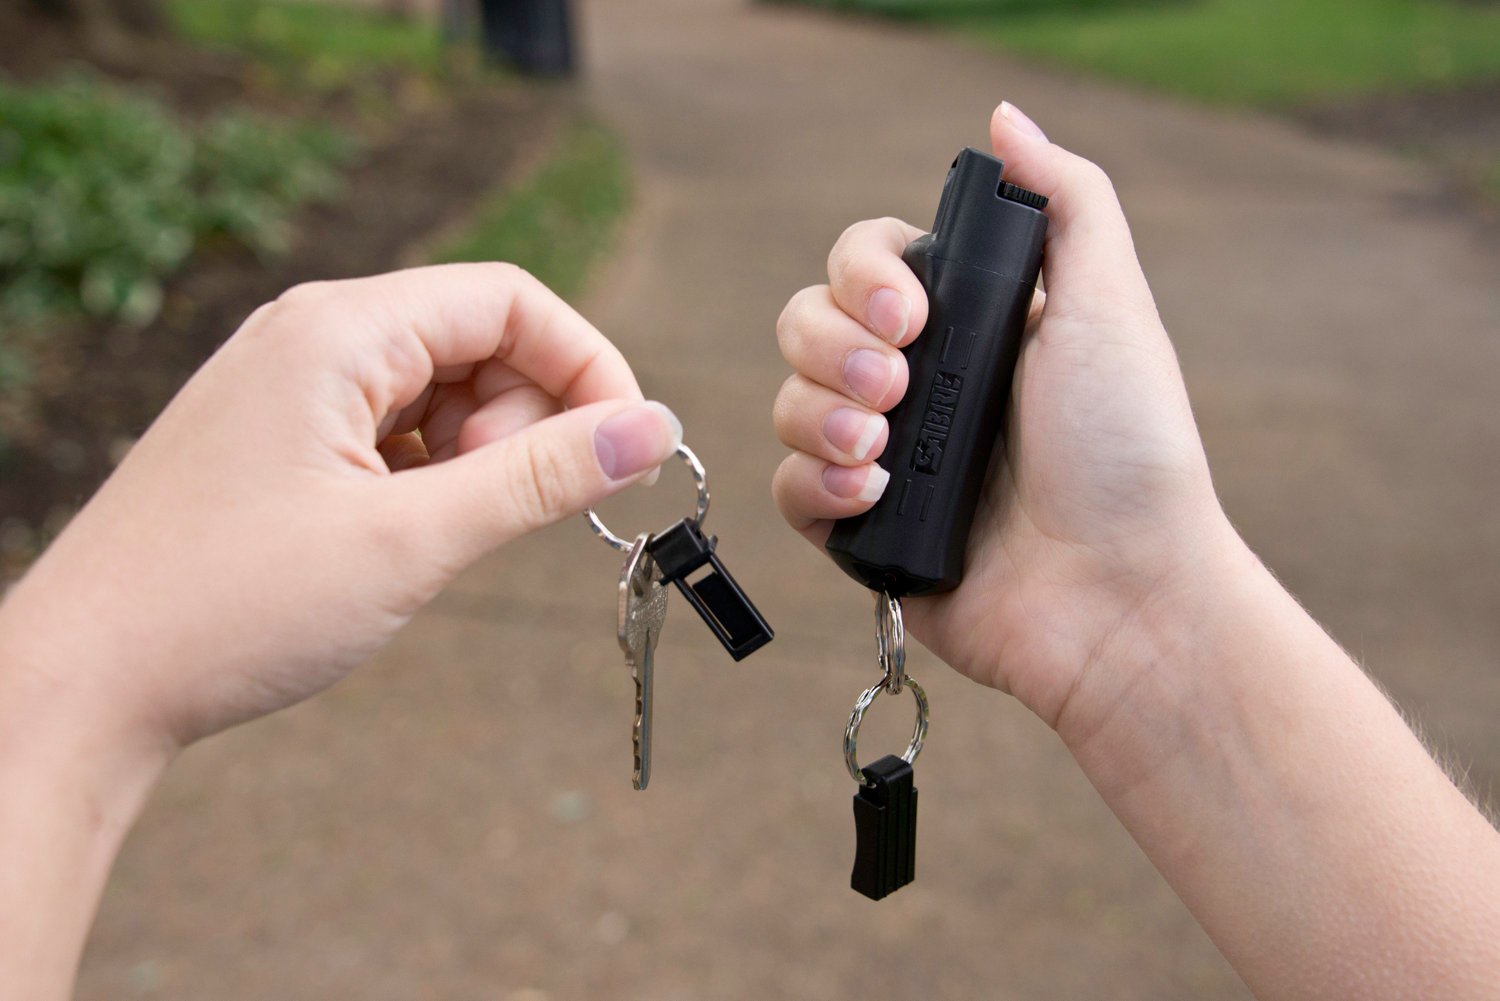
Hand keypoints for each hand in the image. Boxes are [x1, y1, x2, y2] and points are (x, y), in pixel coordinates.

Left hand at [0, 263, 681, 748]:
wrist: (84, 685)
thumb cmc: (232, 607)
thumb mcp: (413, 541)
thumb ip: (543, 476)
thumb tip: (654, 428)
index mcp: (338, 330)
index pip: (510, 301)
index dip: (588, 366)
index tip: (625, 451)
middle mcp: (309, 337)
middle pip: (476, 339)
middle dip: (525, 418)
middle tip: (508, 512)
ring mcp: (287, 387)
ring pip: (436, 391)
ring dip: (476, 454)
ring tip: (437, 536)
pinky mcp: (277, 439)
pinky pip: (389, 430)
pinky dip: (427, 475)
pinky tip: (400, 538)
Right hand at [772, 103, 1232, 736]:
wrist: (1122, 592)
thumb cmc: (1128, 450)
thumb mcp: (1110, 305)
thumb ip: (1064, 201)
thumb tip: (1004, 121)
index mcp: (968, 324)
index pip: (865, 263)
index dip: (865, 277)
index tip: (913, 315)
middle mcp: (918, 385)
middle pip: (804, 323)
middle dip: (834, 347)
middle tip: (900, 386)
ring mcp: (887, 460)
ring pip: (788, 403)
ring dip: (825, 417)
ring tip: (890, 451)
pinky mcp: (863, 534)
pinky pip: (789, 491)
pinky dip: (817, 487)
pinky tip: (876, 497)